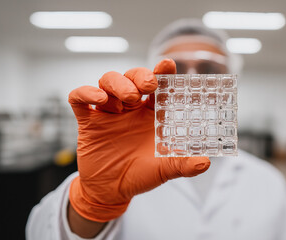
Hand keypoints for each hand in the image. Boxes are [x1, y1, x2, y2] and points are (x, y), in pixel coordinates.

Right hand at [68, 59, 209, 222]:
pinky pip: (80, 99)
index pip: (156, 85)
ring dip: (118, 84)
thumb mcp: (164, 169)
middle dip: (139, 75)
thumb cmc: (140, 175)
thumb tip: (205, 163)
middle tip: (148, 85)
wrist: (111, 192)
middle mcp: (129, 108)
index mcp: (150, 114)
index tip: (168, 64)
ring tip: (127, 100)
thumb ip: (183, 164)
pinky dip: (86, 93)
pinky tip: (99, 100)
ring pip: (108, 81)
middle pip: (132, 77)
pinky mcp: (88, 122)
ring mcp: (107, 113)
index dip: (161, 72)